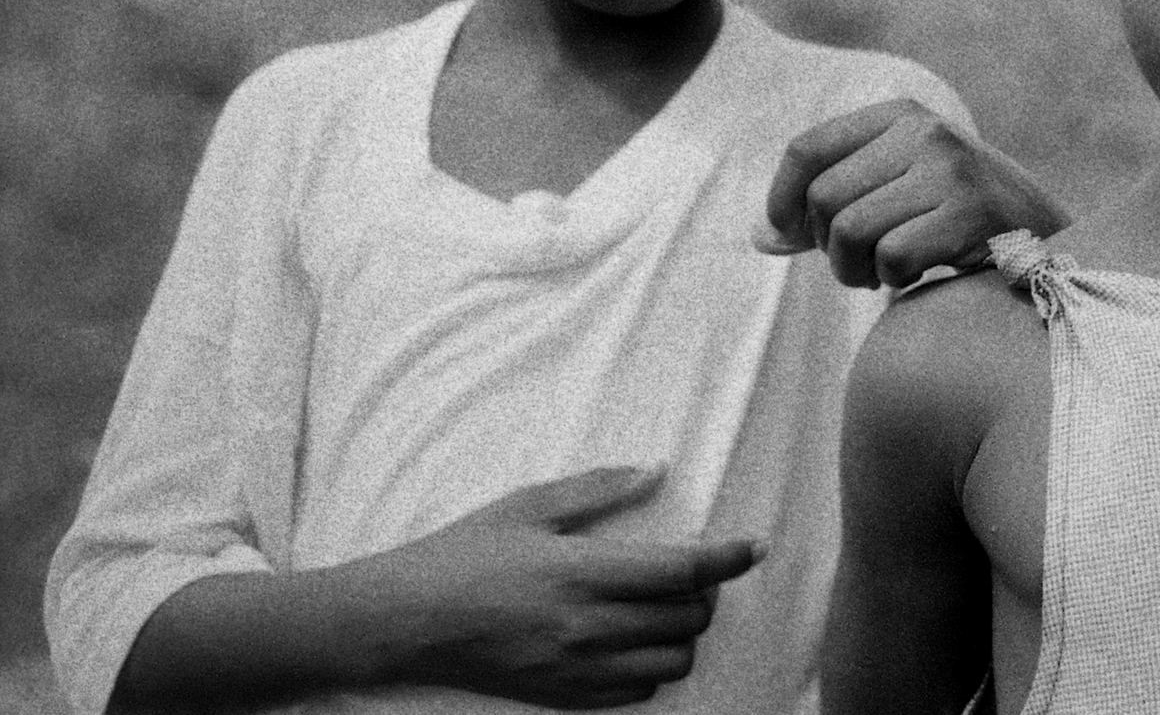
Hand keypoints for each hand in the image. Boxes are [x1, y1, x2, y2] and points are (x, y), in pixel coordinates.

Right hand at [370, 465, 761, 708]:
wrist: (403, 621)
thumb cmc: (463, 554)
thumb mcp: (528, 506)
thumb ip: (598, 490)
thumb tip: (656, 471)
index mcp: (580, 572)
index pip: (682, 570)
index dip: (729, 558)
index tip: (754, 545)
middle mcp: (585, 626)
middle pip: (687, 619)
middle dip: (706, 592)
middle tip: (691, 570)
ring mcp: (574, 668)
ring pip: (671, 663)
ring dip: (683, 633)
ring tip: (663, 606)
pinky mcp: (561, 696)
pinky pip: (636, 693)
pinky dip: (651, 667)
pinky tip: (633, 640)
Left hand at [753, 98, 1066, 287]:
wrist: (1052, 239)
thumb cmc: (958, 220)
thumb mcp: (896, 192)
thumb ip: (828, 209)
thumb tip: (759, 236)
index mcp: (901, 114)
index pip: (807, 149)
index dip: (783, 200)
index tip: (790, 235)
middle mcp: (925, 131)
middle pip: (823, 197)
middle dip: (827, 246)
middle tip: (858, 264)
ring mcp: (951, 169)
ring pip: (850, 230)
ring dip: (856, 270)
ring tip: (885, 272)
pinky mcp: (972, 211)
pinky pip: (892, 257)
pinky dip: (894, 280)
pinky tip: (920, 275)